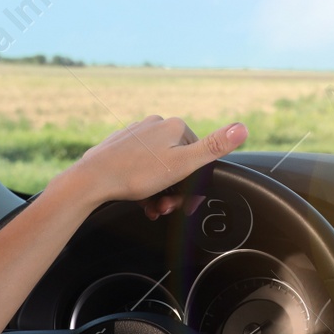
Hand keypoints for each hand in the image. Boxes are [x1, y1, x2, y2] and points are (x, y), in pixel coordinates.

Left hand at [50, 116, 246, 215]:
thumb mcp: (182, 165)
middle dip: (175, 190)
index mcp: (175, 126)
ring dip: (160, 192)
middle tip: (165, 208)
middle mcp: (155, 125)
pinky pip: (140, 168)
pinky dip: (143, 186)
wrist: (90, 180)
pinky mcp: (120, 146)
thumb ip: (214, 147)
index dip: (195, 185)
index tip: (185, 204)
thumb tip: (243, 127)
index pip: (198, 157)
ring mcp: (136, 135)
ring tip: (151, 207)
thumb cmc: (135, 174)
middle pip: (178, 163)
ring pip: (158, 168)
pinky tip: (139, 200)